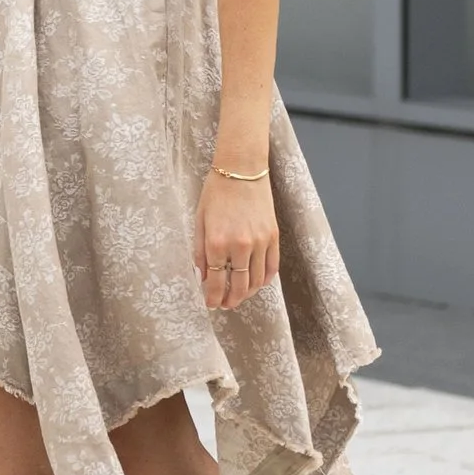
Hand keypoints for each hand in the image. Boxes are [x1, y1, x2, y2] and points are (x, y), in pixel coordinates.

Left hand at [196, 169, 279, 311]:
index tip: (210, 304)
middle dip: (230, 300)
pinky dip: (264, 280)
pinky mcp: (274, 237)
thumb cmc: (216, 192)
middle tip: (224, 305)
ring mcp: (260, 242)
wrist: (242, 169)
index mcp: (217, 241)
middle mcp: (240, 246)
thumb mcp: (200, 220)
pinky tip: (256, 283)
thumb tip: (201, 276)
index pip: (216, 281)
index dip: (212, 297)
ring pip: (257, 281)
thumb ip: (200, 251)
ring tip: (238, 296)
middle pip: (239, 286)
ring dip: (247, 294)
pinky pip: (272, 268)